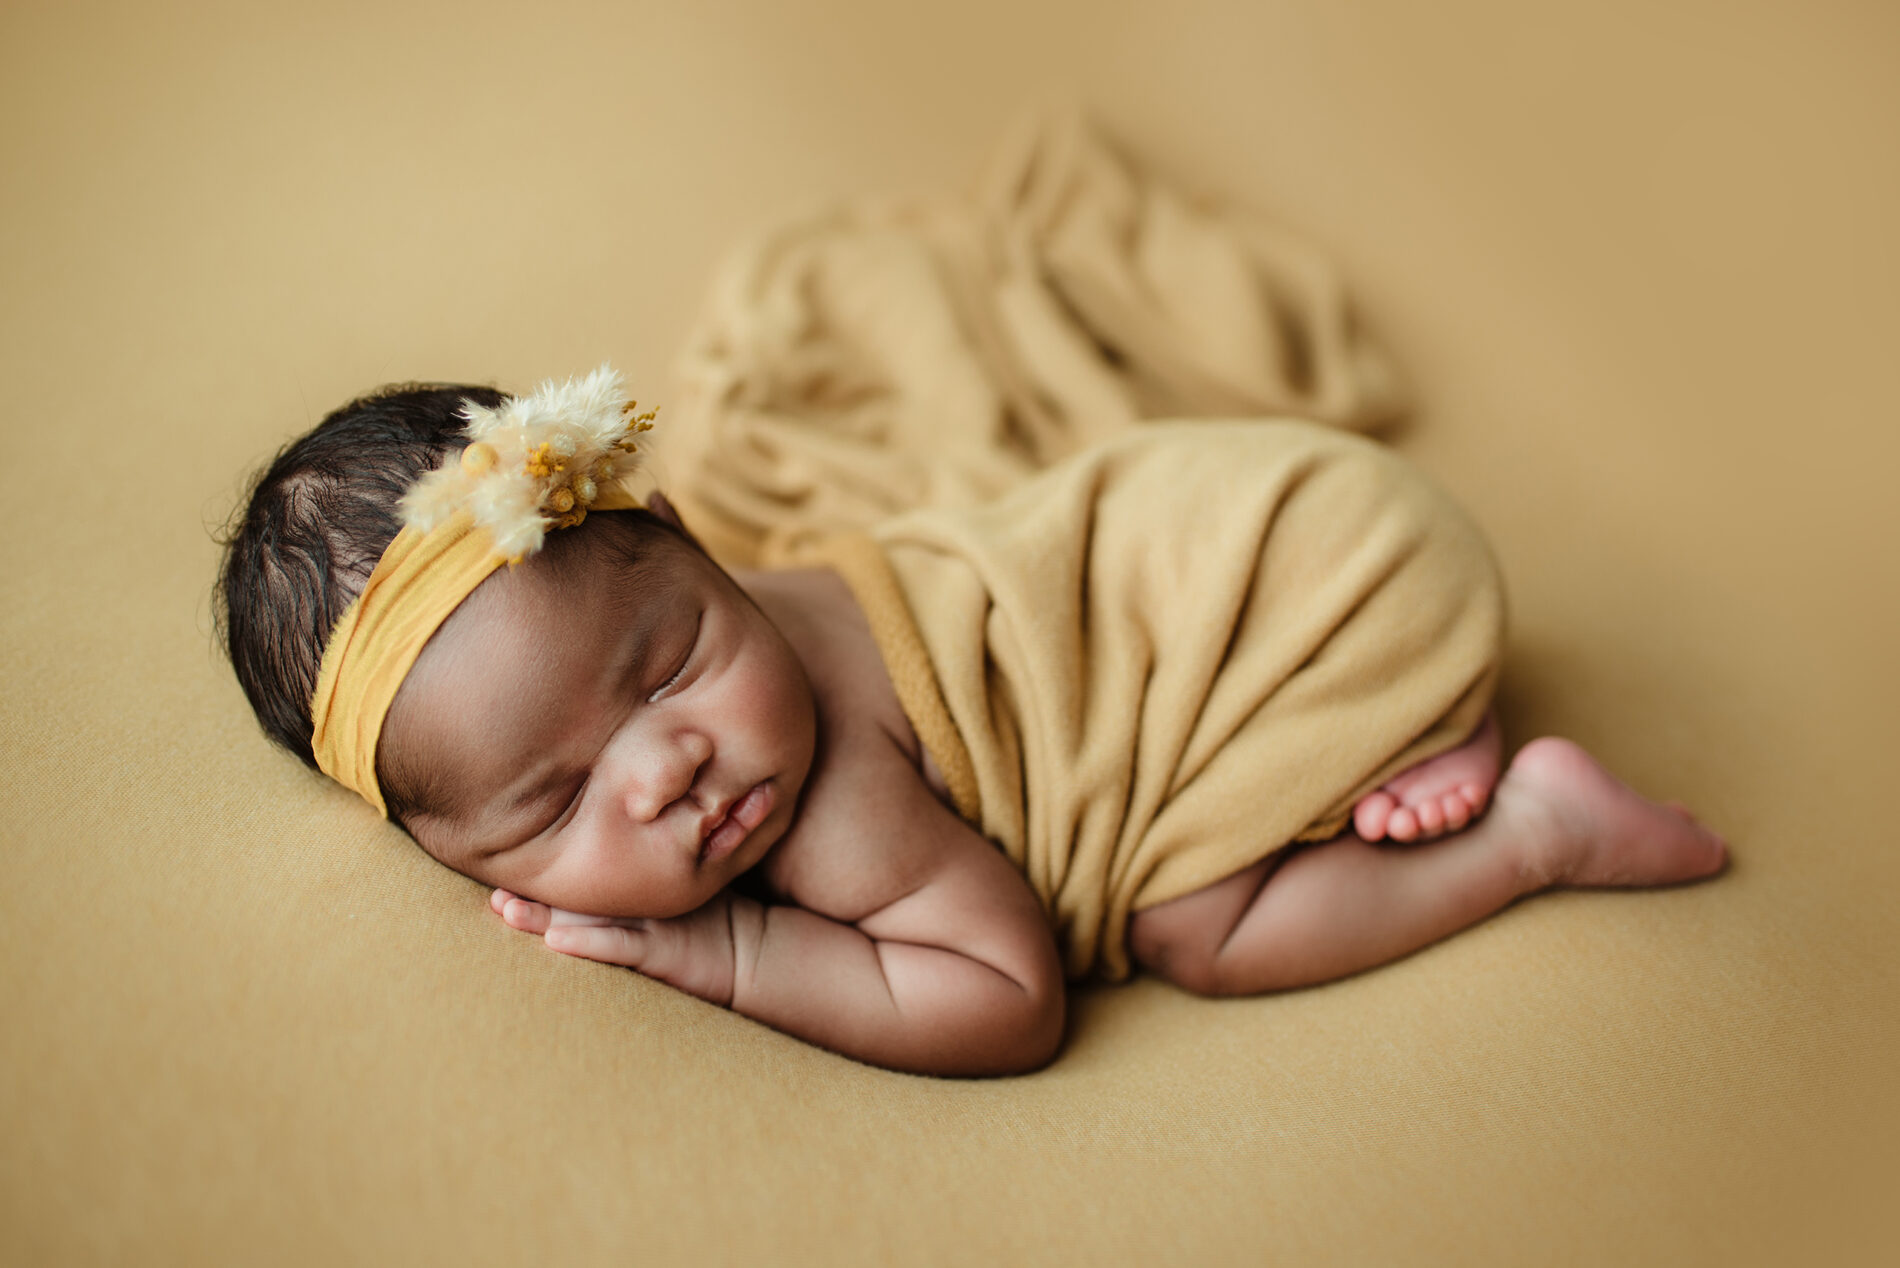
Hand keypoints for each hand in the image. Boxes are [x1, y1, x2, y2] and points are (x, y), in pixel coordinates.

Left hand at [490, 889, 738, 1006]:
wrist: (756, 955)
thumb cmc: (716, 927)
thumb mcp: (677, 903)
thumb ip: (644, 887)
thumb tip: (603, 863)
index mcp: (638, 893)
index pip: (584, 880)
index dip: (545, 876)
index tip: (503, 870)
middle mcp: (638, 905)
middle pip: (574, 896)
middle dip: (532, 894)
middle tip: (492, 890)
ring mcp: (650, 925)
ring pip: (587, 918)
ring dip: (543, 916)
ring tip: (506, 911)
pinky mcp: (663, 952)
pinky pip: (620, 946)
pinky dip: (587, 943)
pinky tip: (556, 940)